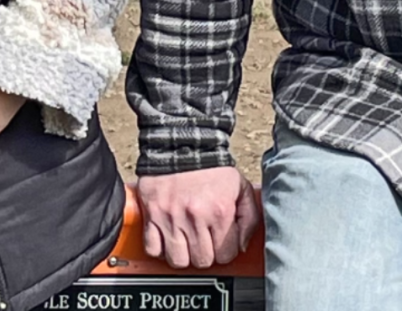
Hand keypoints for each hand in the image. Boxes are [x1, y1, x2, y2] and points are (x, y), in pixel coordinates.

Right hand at [136, 167, 259, 268]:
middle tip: (203, 239)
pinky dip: (159, 248)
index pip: (226, 255)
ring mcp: (170, 217)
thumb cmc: (211, 167)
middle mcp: (195, 216)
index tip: (220, 241)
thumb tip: (241, 246)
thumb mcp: (241, 187)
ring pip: (178, 260)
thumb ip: (250, 218)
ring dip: (183, 255)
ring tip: (185, 241)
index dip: (225, 250)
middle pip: (201, 261)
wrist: (180, 142)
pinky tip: (167, 238)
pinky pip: (153, 248)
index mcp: (220, 211)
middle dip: (204, 253)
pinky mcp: (151, 213)